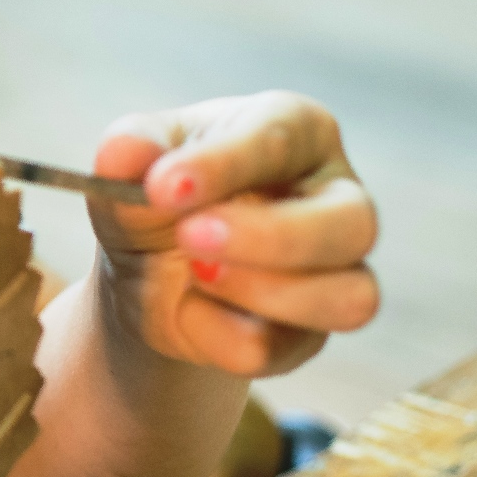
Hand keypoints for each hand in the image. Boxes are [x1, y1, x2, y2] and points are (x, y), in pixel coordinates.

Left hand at [88, 92, 379, 377]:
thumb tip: (124, 151)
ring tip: (193, 274)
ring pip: (349, 297)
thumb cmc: (154, 194)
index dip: (223, 164)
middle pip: (352, 221)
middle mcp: (336, 196)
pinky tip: (186, 311)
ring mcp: (336, 270)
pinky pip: (285, 347)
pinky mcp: (310, 333)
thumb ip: (129, 150)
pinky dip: (223, 338)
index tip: (162, 187)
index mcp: (296, 129)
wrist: (142, 268)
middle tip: (189, 237)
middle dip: (268, 236)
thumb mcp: (130, 163)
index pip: (281, 138)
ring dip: (264, 292)